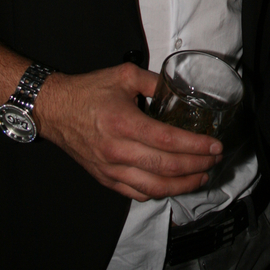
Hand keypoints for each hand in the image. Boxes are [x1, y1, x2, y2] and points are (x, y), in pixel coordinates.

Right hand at [37, 63, 222, 200]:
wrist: (54, 109)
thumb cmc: (88, 91)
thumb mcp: (125, 75)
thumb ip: (155, 82)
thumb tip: (179, 88)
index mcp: (125, 123)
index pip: (169, 141)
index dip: (196, 146)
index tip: (215, 145)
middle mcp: (118, 151)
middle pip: (167, 167)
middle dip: (197, 166)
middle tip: (214, 160)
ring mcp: (111, 169)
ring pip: (154, 187)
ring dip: (183, 185)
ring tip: (201, 176)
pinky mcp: (105, 179)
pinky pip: (137, 193)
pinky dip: (159, 193)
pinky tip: (173, 185)